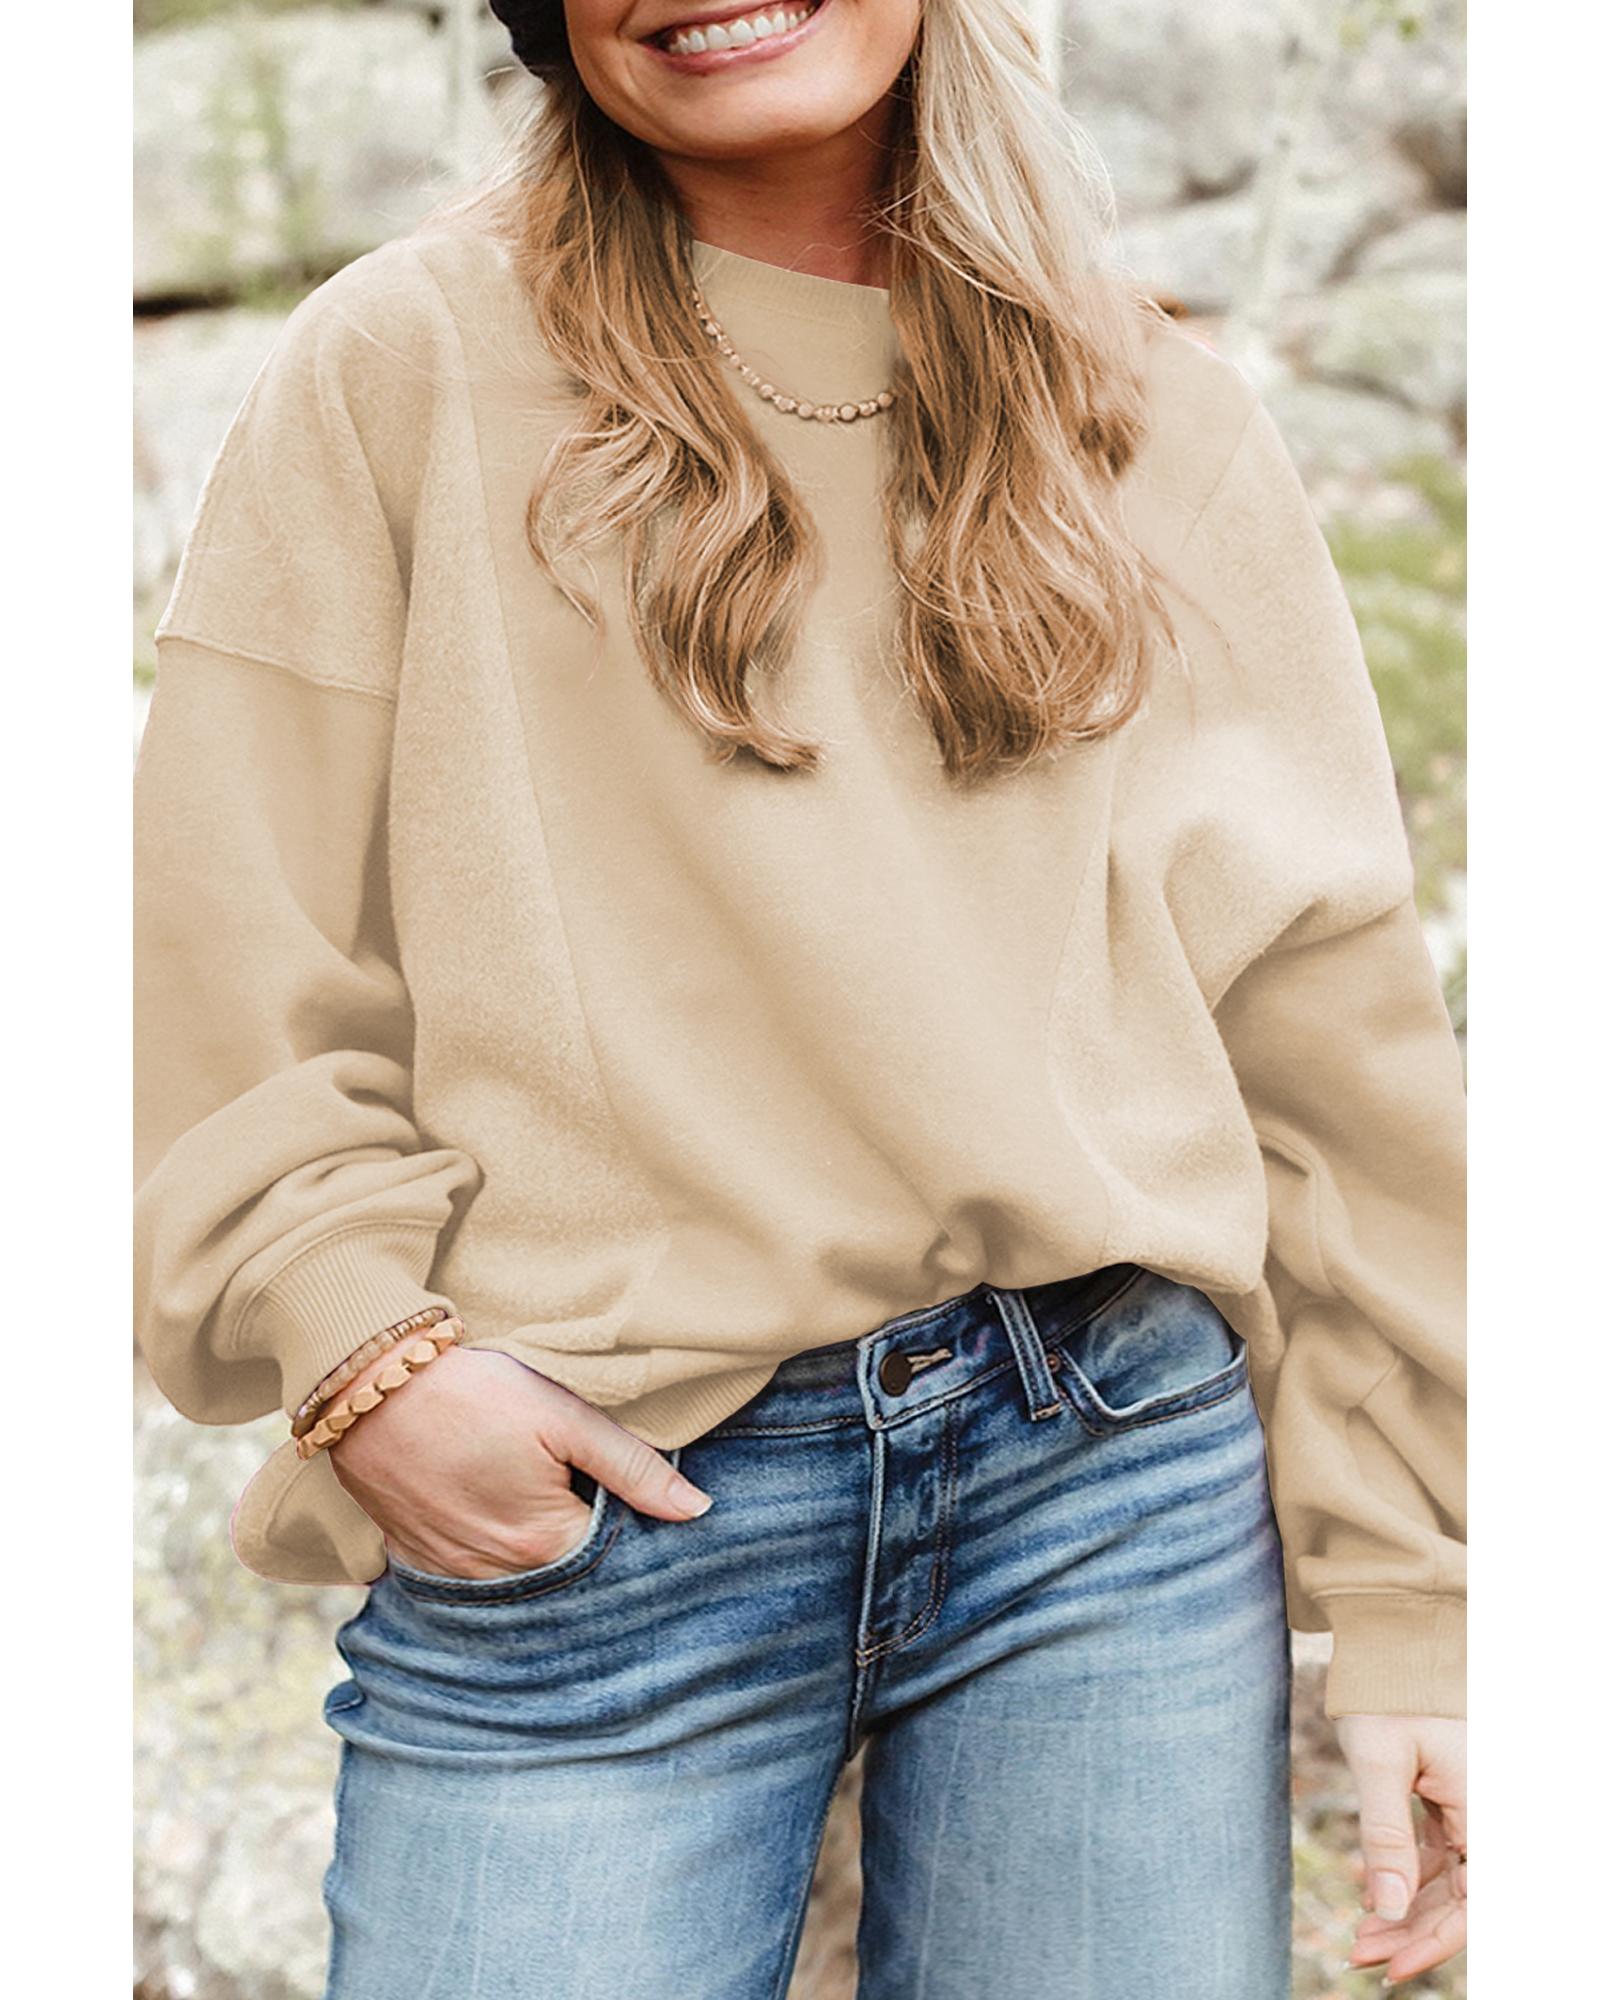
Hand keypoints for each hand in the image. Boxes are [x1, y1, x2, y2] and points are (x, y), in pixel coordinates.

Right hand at [323, 1342, 712, 1577]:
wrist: (372, 1385)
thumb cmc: (472, 1394)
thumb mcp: (563, 1416)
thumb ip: (633, 1467)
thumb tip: (697, 1511)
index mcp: (544, 1542)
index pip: (612, 1557)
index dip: (629, 1527)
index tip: (627, 1500)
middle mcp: (499, 1574)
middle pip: (565, 1576)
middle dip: (584, 1548)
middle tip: (583, 1498)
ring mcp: (453, 1572)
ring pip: (517, 1581)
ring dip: (537, 1556)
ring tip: (539, 1506)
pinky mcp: (417, 1559)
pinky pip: (468, 1578)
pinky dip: (489, 1559)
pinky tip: (494, 1519)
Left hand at [1335, 1713, 1466, 1985]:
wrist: (1393, 1644)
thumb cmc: (1388, 1694)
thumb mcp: (1379, 1762)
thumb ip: (1385, 1835)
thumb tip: (1387, 1906)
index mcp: (1485, 1810)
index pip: (1473, 1903)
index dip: (1434, 1941)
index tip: (1391, 1967)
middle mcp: (1486, 1815)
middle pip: (1459, 1899)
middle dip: (1411, 1933)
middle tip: (1359, 1955)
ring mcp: (1470, 1809)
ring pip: (1447, 1882)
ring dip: (1406, 1912)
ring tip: (1360, 1938)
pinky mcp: (1450, 1802)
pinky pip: (1437, 1857)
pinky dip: (1406, 1880)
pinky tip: (1373, 1897)